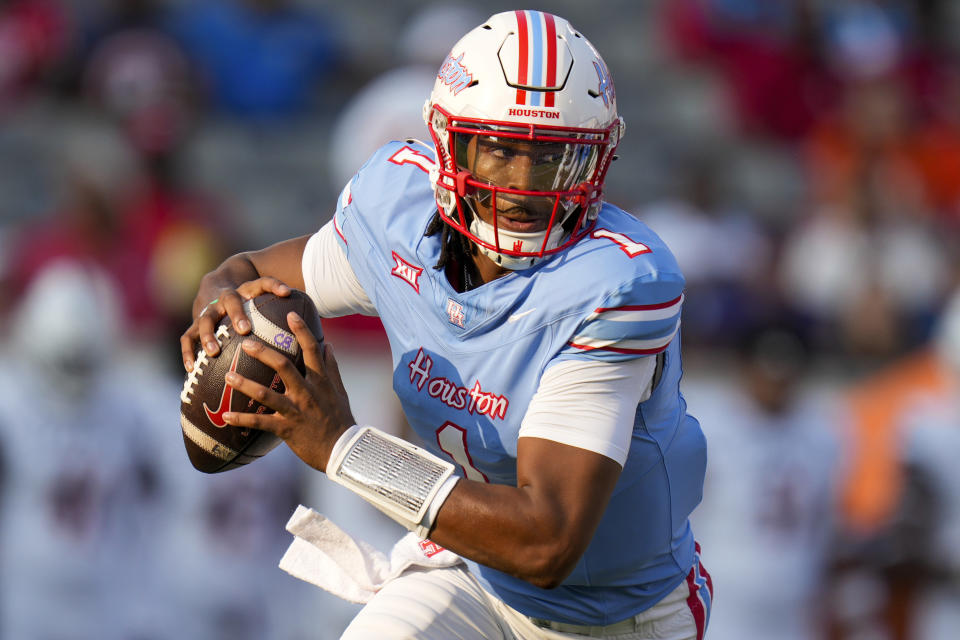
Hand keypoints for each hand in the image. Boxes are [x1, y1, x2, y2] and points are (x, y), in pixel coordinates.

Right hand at [180, 276, 290, 371]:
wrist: (214, 285)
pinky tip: (191, 369)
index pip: (262, 282)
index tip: (287, 292)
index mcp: (248, 291)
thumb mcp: (266, 304)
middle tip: (244, 329)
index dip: (274, 285)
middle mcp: (226, 298)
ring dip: (209, 334)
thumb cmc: (250, 306)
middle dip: (237, 313)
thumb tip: (320, 332)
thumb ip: (288, 314)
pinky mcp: (192, 326)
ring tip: (214, 352)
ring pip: (204, 319)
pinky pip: (186, 339)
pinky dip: (188, 352)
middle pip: (230, 300)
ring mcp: (207, 311)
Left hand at [220, 311, 354, 471]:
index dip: (301, 331)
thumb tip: (328, 344)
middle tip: (245, 342)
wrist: (343, 450)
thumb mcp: (339, 390)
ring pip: (267, 393)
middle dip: (263, 352)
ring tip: (227, 375)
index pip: (311, 350)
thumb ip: (331, 367)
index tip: (290, 314)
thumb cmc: (340, 419)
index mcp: (320, 381)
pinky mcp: (287, 428)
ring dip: (245, 384)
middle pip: (283, 366)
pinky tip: (226, 416)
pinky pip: (261, 423)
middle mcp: (307, 392)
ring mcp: (296, 410)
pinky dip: (243, 419)